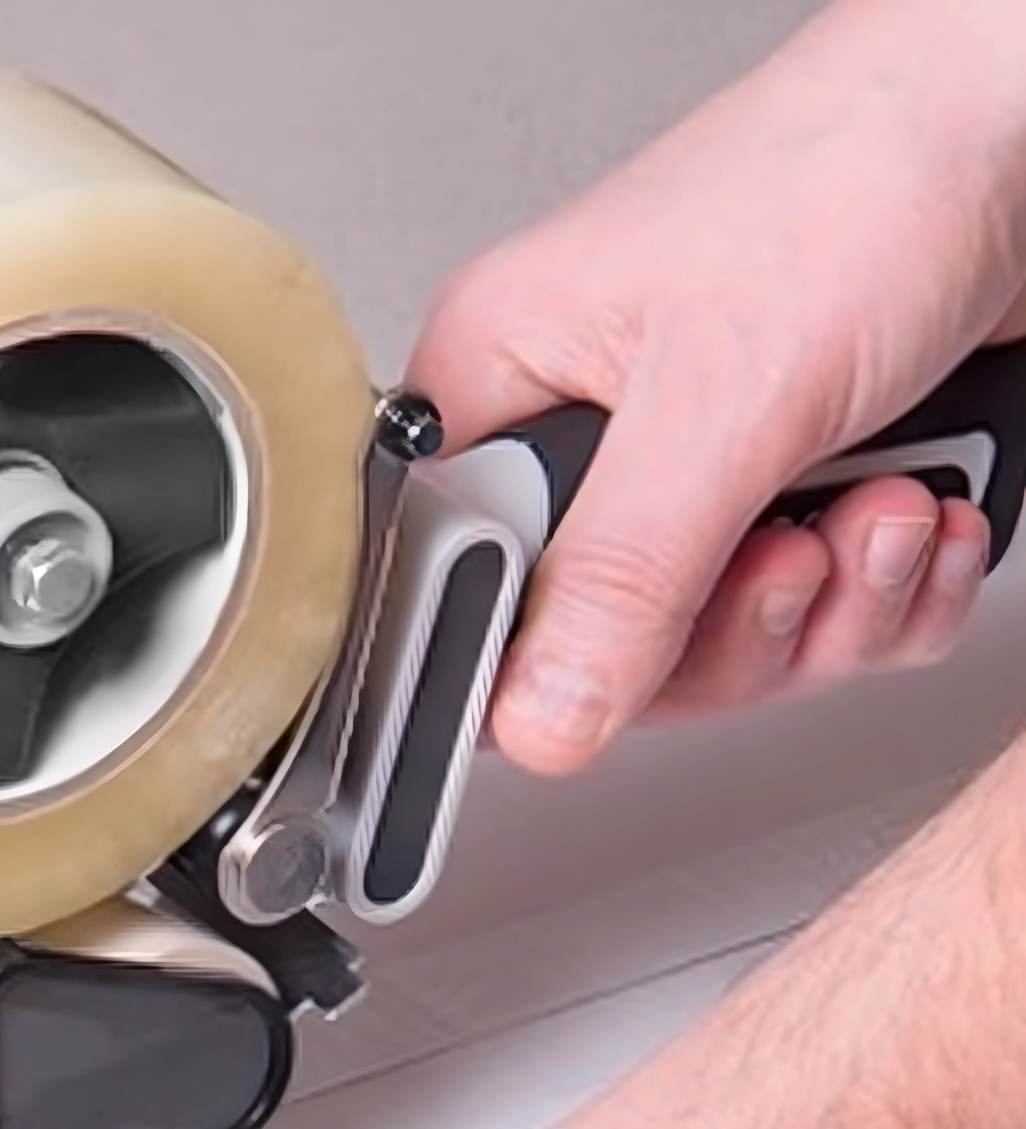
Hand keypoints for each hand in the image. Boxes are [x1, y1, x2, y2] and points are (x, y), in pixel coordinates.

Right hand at [412, 0, 1025, 770]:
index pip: (457, 601)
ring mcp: (691, 477)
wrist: (1023, 111)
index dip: (538, 663)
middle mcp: (586, 446)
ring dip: (836, 608)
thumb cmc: (859, 171)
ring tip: (882, 508)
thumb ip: (621, 579)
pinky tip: (916, 509)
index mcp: (501, 395)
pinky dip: (892, 592)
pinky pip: (819, 623)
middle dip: (737, 629)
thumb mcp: (721, 400)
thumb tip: (538, 718)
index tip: (630, 655)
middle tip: (791, 556)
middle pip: (599, 655)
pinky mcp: (790, 490)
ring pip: (723, 649)